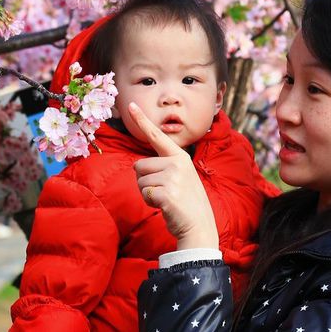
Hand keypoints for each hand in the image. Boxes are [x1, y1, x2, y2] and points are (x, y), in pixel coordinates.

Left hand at [129, 102, 218, 250]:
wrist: (199, 227)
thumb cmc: (186, 203)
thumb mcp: (181, 178)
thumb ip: (164, 167)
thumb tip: (137, 166)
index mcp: (180, 157)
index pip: (157, 136)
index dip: (142, 120)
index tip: (131, 104)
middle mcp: (177, 163)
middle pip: (139, 166)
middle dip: (145, 181)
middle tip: (165, 192)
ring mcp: (173, 178)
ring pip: (139, 181)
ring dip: (147, 193)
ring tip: (167, 199)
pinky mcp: (166, 193)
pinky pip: (144, 194)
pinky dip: (150, 202)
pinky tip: (165, 206)